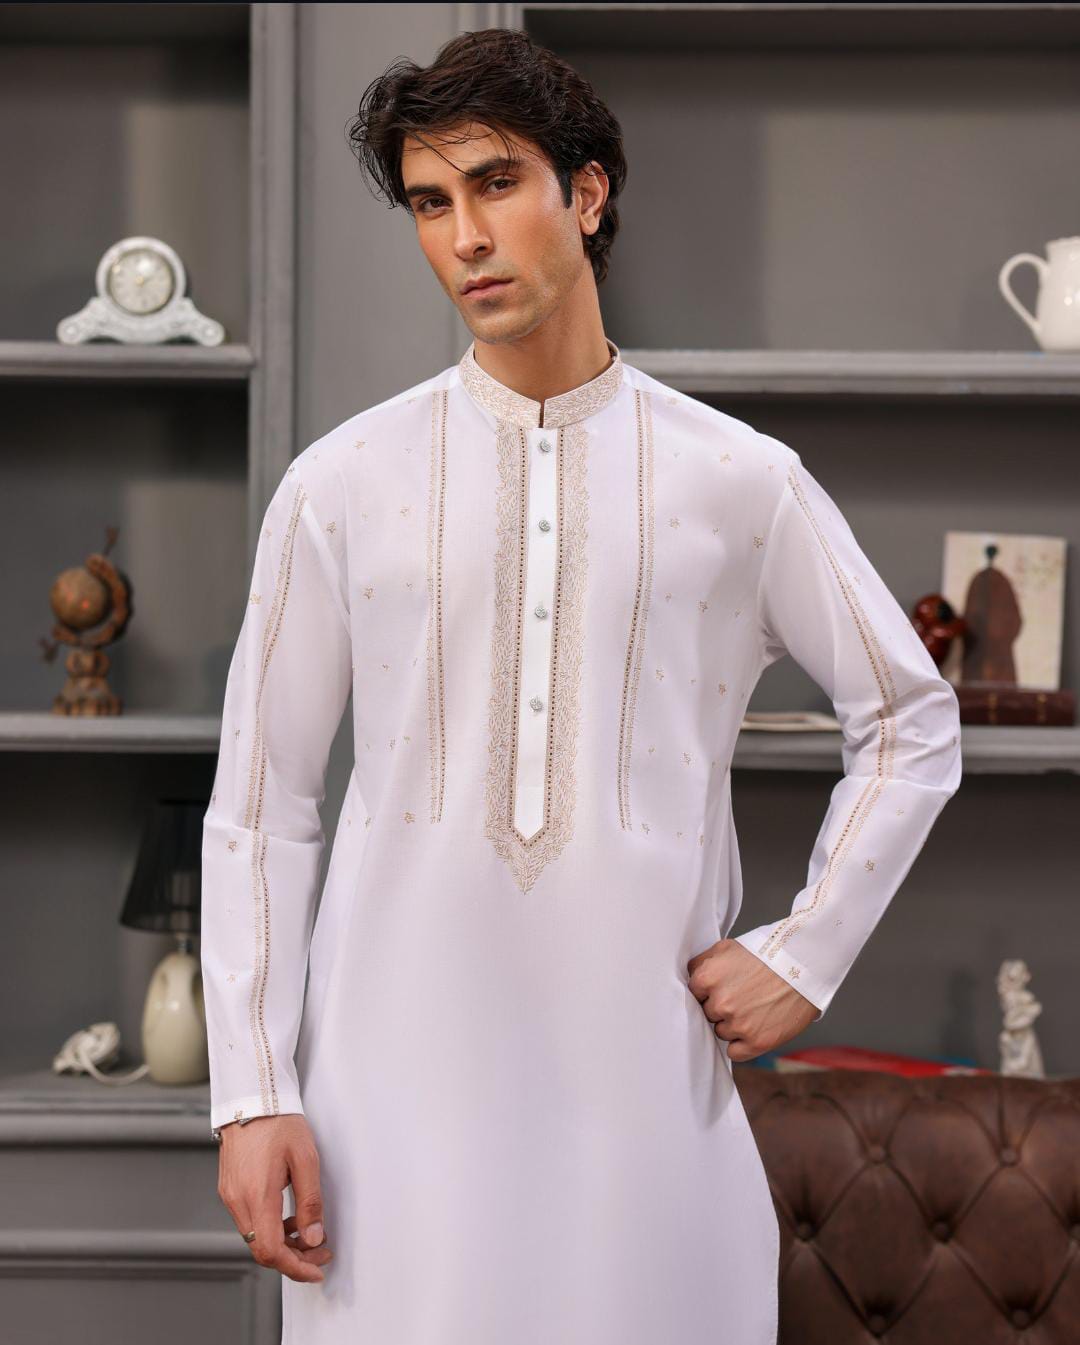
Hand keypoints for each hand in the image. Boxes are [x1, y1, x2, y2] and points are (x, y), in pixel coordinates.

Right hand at [216, 1114, 333, 1282]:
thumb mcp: (306, 1159)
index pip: (271, 1251)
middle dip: (293, 1258)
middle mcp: (238, 1201)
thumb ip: (310, 1202)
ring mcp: (230, 1196)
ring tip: (309, 1235)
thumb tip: (314, 1237)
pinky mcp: (229, 1190)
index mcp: (257, 1195)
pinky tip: (288, 1219)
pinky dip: (270, 1228)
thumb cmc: (280, 1123)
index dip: (295, 1268)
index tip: (315, 1270)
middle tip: (320, 1251)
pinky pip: (249, 1221)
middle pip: (262, 1250)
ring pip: (255, 1238)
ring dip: (282, 1244)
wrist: (253, 1098)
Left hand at [687, 938, 819, 1061]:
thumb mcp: (727, 947)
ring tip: (753, 1007)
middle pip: (707, 1014)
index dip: (708, 991)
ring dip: (732, 1025)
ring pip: (721, 1032)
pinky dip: (742, 1044)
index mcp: (707, 978)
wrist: (804, 965)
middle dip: (720, 1007)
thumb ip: (701, 963)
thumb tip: (689, 977)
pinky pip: (734, 1052)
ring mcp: (738, 1024)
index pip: (693, 994)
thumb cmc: (766, 954)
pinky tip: (754, 1027)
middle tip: (742, 995)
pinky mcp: (756, 1042)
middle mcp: (719, 1003)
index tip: (723, 987)